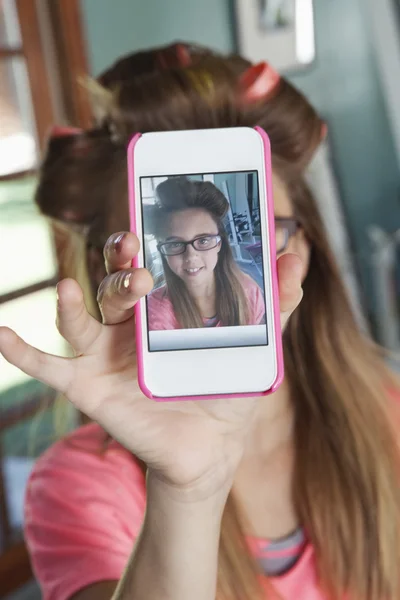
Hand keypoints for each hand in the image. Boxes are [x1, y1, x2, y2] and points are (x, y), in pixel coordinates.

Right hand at [0, 232, 302, 500]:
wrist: (212, 448)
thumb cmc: (227, 391)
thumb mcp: (255, 343)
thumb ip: (274, 301)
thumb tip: (297, 255)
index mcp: (161, 310)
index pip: (143, 264)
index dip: (139, 239)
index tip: (143, 213)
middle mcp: (127, 326)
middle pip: (111, 285)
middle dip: (118, 269)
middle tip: (134, 252)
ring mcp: (104, 355)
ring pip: (80, 317)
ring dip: (75, 300)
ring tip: (75, 286)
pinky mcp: (89, 386)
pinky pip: (48, 366)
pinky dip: (21, 351)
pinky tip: (0, 333)